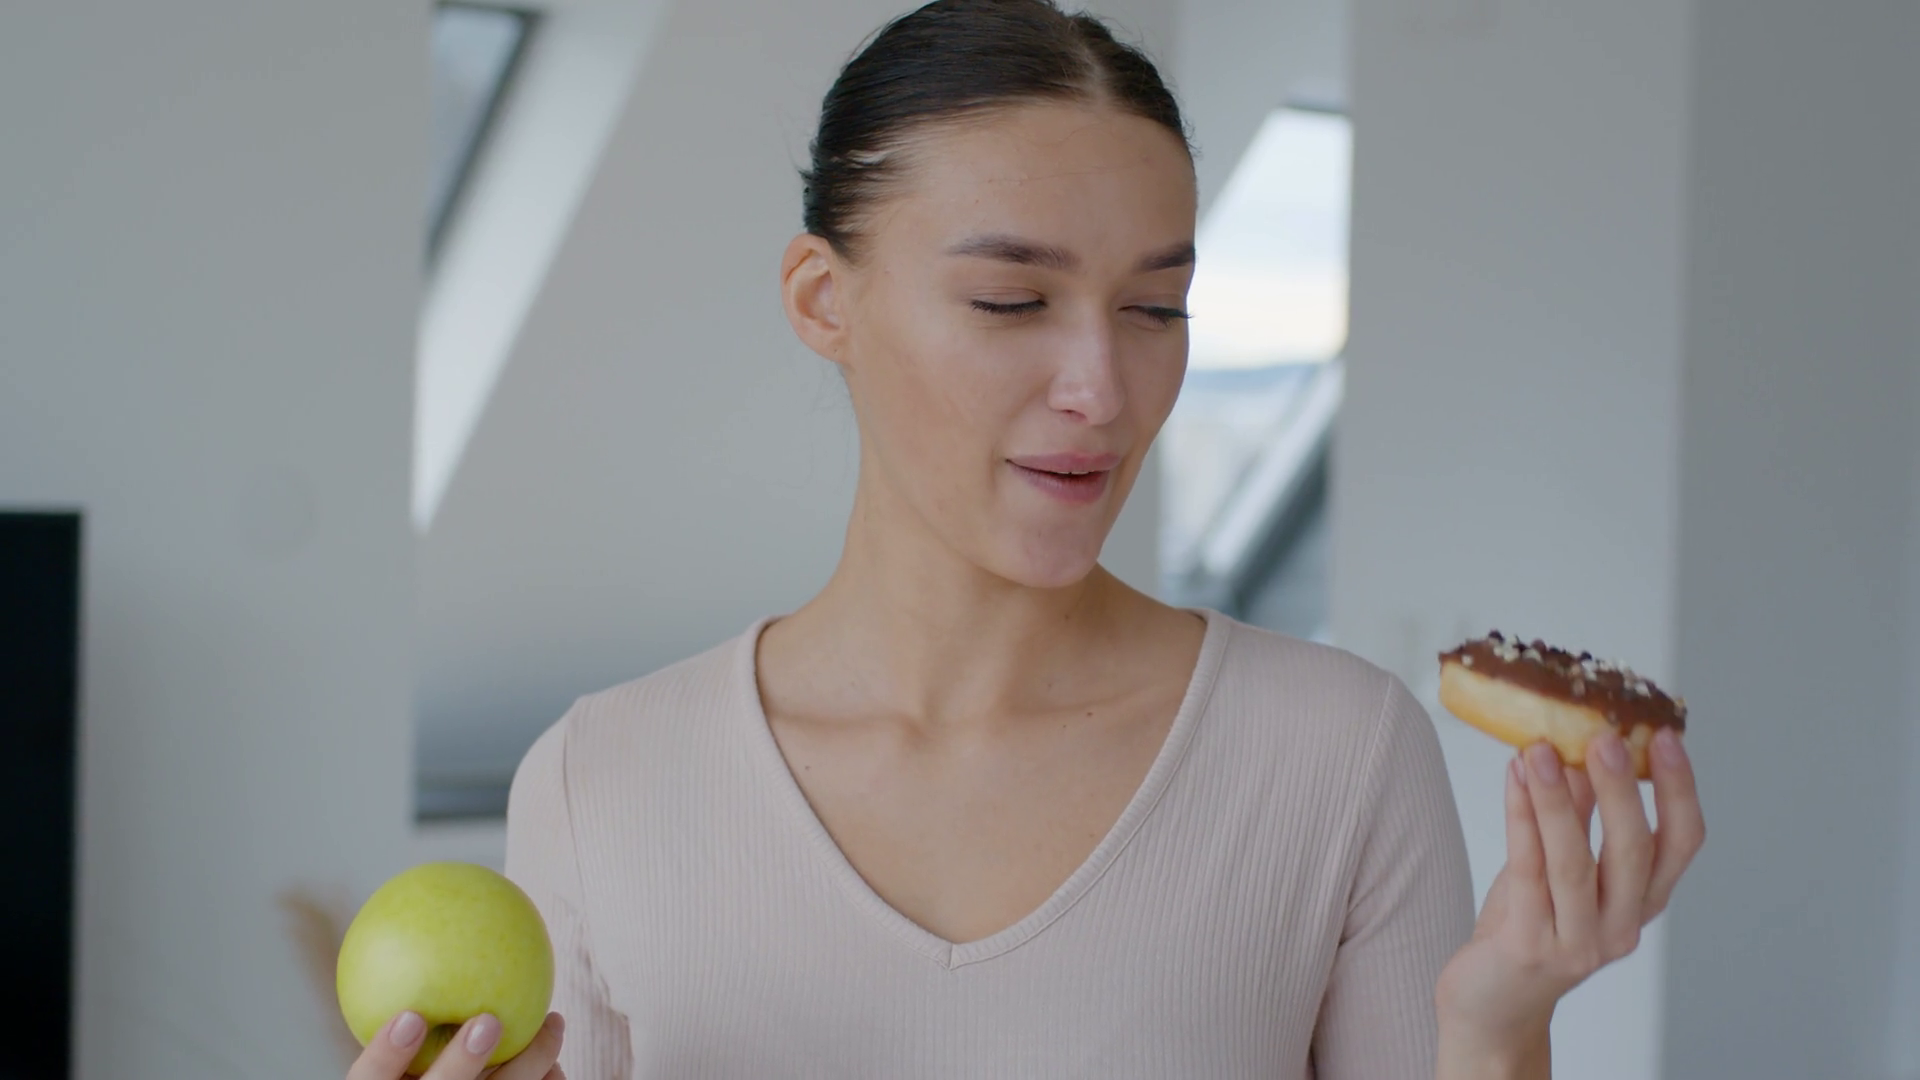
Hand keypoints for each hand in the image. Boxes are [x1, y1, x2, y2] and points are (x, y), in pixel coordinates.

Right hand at [346, 1010, 564, 1079]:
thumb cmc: (409, 1072)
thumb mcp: (391, 1052)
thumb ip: (402, 1009)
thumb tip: (430, 933)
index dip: (384, 1055)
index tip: (410, 1016)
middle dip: (461, 1062)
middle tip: (488, 1021)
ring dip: (527, 1065)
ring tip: (553, 1022)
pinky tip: (559, 1062)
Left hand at [1434, 728, 1704, 1070]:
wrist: (1490, 1005)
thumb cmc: (1526, 927)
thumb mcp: (1561, 866)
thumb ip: (1576, 816)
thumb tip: (1580, 746)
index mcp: (1641, 902)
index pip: (1681, 844)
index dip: (1679, 790)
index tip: (1664, 736)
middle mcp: (1620, 926)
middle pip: (1635, 852)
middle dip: (1621, 790)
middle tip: (1604, 737)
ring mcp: (1578, 942)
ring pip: (1575, 862)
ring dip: (1558, 800)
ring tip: (1541, 748)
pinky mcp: (1530, 947)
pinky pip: (1528, 874)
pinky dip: (1521, 820)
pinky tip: (1514, 780)